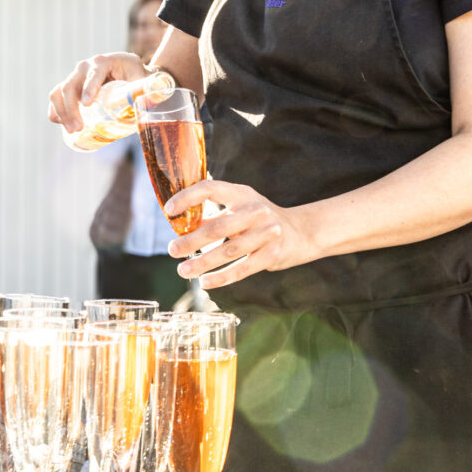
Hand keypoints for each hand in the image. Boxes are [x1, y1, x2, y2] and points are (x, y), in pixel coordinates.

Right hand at [47, 52, 147, 132]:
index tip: (88, 105)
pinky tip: (60, 123)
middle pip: (71, 85)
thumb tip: (147, 106)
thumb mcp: (142, 80)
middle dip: (71, 108)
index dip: (88, 88)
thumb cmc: (137, 76)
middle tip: (79, 128)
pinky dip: (55, 110)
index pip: (93, 73)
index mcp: (104, 61)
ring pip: (59, 92)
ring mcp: (75, 76)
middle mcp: (86, 66)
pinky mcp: (70, 87)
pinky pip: (56, 97)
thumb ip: (145, 90)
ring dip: (62, 112)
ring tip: (72, 130)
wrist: (129, 73)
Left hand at [165, 180, 314, 288]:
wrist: (302, 232)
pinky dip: (222, 277)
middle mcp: (255, 211)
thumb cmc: (260, 220)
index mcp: (242, 194)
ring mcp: (266, 233)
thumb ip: (213, 216)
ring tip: (182, 271)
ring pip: (228, 251)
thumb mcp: (240, 209)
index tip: (168, 210)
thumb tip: (179, 226)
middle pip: (217, 227)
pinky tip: (205, 283)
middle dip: (191, 240)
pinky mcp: (272, 254)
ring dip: (202, 263)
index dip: (187, 197)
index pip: (210, 189)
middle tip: (172, 250)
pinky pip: (243, 269)